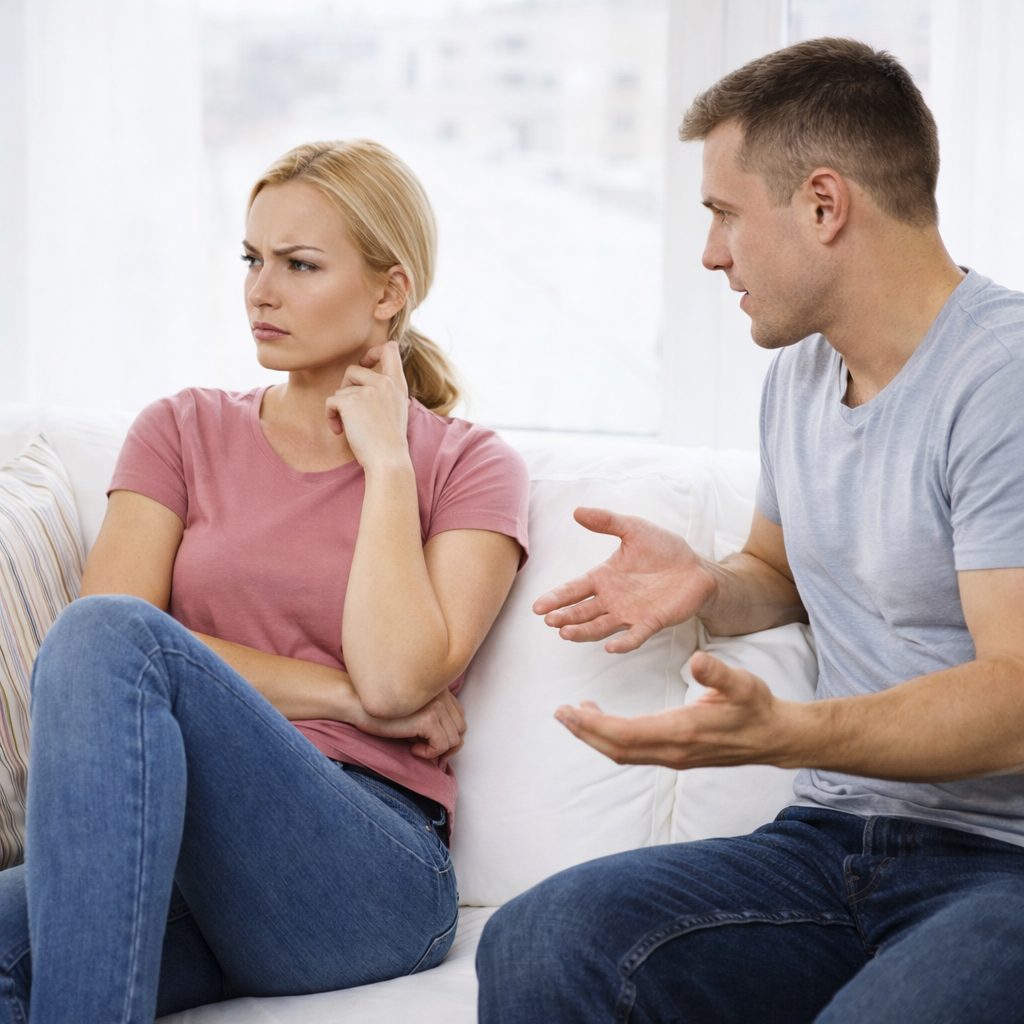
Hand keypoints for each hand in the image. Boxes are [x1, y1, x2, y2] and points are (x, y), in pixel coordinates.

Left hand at [325, 341, 409, 467]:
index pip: (390, 349)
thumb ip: (386, 391)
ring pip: (341, 390)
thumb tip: (363, 382)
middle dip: (346, 387)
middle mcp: (384, 382)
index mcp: (398, 383)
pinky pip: (331, 402)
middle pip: (354, 369)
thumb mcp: (397, 409)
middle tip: (349, 408)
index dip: (373, 351)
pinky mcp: (350, 401)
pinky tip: (339, 431)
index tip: (365, 362)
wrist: (388, 459)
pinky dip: (331, 416)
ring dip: (339, 408)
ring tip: (347, 427)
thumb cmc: (390, 441)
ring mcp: (368, 390)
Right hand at [350, 685, 466, 763]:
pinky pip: (442, 745)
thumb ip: (431, 715)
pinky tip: (412, 749)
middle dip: (446, 746)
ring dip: (437, 750)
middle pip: (461, 728)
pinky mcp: (428, 717)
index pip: (459, 716)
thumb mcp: (412, 710)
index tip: (431, 744)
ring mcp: (436, 704)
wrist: (356, 704)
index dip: (448, 734)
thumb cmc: (381, 711)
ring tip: (417, 748)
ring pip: (454, 739)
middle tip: (425, 751)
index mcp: (438, 689)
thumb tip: (450, 744)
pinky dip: (430, 753)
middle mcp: (441, 693)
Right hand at [533, 508, 716, 652]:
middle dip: (565, 616)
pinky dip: (623, 643)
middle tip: (550, 620)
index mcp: (604, 577)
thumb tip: (577, 511)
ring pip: (600, 626)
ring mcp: (630, 613)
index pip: (573, 590)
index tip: (538, 607)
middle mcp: (612, 599)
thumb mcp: (634, 529)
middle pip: (582, 611)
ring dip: (584, 631)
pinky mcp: (651, 622)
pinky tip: (610, 647)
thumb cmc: (664, 549)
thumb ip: (607, 522)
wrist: (696, 568)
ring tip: (566, 633)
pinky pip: (635, 636)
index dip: (556, 598)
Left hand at [553, 652, 802, 768]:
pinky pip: (634, 751)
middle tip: (559, 713)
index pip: (627, 734)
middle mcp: (673, 751)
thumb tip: (696, 659)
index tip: (570, 710)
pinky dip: (611, 737)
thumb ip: (717, 672)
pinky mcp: (675, 755)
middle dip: (585, 732)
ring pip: (623, 752)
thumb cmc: (756, 706)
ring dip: (594, 736)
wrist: (774, 737)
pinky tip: (601, 719)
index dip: (594, 724)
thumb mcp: (742, 683)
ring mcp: (673, 757)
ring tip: (572, 714)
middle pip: (617, 748)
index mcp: (682, 731)